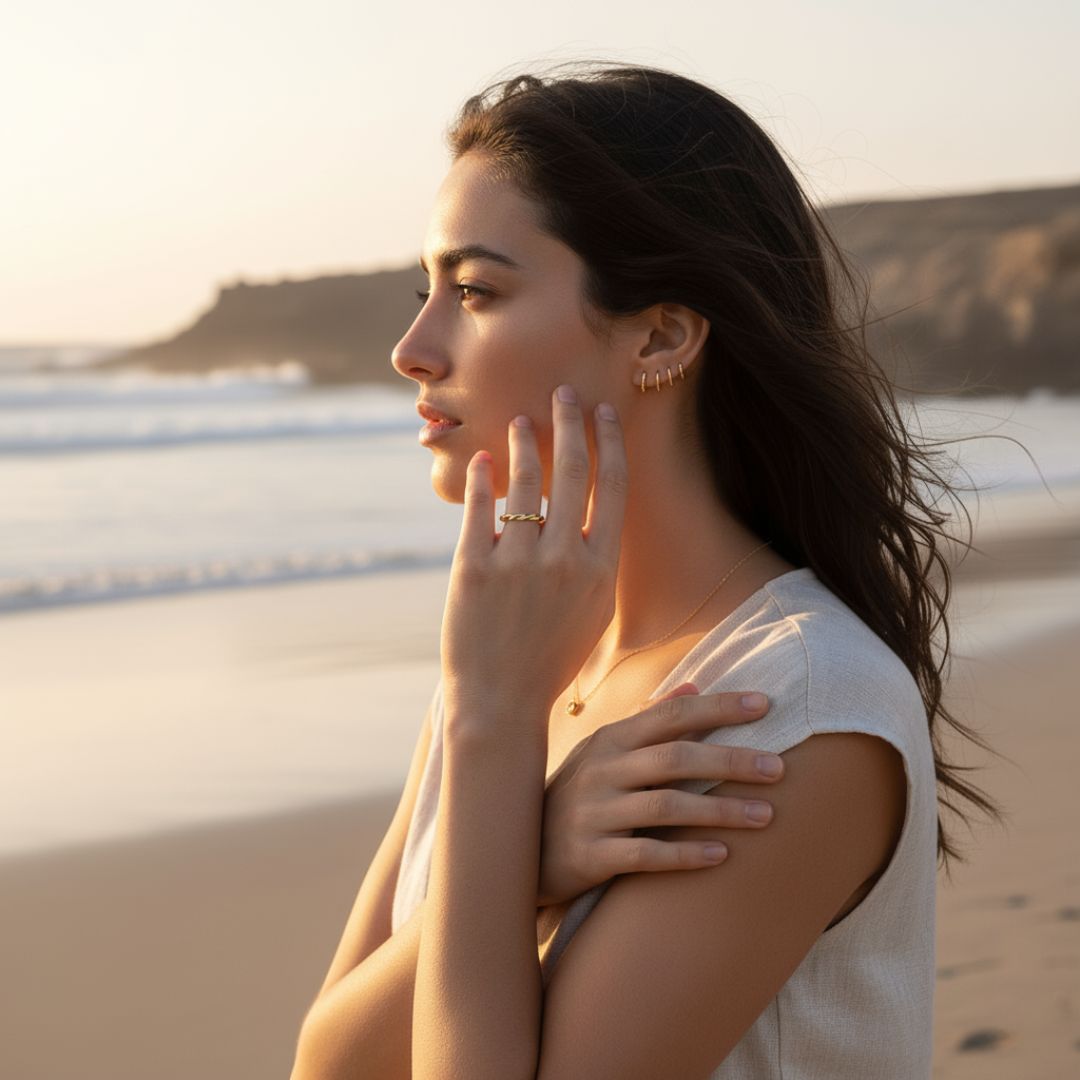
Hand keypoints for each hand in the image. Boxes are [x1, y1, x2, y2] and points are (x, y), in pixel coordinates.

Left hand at [439, 385, 626, 725]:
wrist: (500, 702)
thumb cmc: (549, 660)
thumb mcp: (592, 614)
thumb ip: (594, 561)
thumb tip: (588, 512)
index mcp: (599, 569)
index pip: (612, 488)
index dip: (608, 442)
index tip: (603, 412)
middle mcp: (562, 558)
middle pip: (571, 472)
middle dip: (569, 423)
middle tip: (562, 393)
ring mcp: (516, 561)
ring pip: (524, 481)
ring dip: (523, 442)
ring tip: (519, 420)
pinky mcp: (472, 567)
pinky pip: (479, 507)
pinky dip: (481, 478)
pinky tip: (481, 460)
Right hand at [537, 683, 783, 906]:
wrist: (521, 849)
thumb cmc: (577, 793)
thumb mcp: (604, 750)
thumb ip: (650, 719)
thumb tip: (694, 684)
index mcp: (611, 738)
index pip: (672, 713)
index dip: (718, 706)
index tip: (765, 704)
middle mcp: (603, 769)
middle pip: (676, 758)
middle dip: (731, 760)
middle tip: (780, 768)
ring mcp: (595, 812)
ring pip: (667, 806)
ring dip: (721, 810)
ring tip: (766, 815)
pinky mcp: (591, 855)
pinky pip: (645, 853)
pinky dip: (685, 854)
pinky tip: (722, 855)